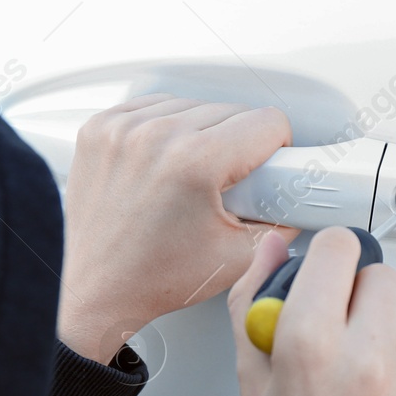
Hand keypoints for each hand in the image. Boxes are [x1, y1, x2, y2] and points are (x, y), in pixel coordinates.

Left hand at [57, 94, 296, 363]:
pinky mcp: (100, 129)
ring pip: (193, 104)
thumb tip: (302, 194)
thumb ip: (283, 217)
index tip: (267, 169)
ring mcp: (122, 129)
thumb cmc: (154, 278)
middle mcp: (155, 136)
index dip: (277, 150)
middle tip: (226, 186)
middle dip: (240, 145)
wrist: (93, 291)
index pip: (267, 121)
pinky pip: (152, 107)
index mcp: (194, 162)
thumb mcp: (241, 257)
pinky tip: (164, 163)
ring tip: (191, 178)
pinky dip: (165, 129)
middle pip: (232, 110)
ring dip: (202, 133)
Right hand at [227, 228, 395, 395]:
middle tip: (340, 328)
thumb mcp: (250, 382)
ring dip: (390, 328)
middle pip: (382, 275)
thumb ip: (256, 303)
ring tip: (363, 371)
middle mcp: (367, 361)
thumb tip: (272, 249)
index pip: (337, 248)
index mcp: (309, 346)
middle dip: (358, 293)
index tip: (324, 272)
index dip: (326, 257)